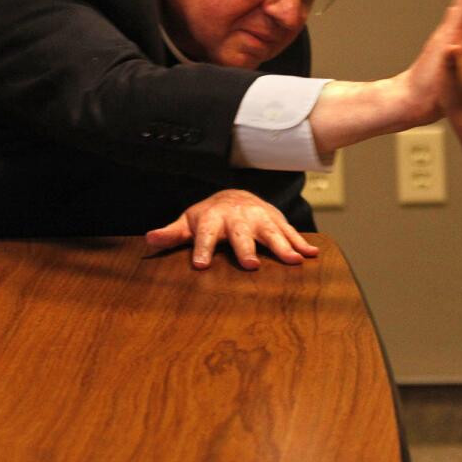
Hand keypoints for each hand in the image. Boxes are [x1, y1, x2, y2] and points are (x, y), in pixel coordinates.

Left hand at [145, 189, 318, 269]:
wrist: (236, 196)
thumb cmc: (209, 216)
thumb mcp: (188, 222)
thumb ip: (172, 234)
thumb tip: (149, 239)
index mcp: (213, 219)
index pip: (205, 233)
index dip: (202, 248)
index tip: (200, 264)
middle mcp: (238, 217)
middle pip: (241, 233)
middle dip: (246, 248)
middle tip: (251, 265)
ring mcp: (260, 217)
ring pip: (271, 231)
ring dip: (283, 246)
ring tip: (293, 261)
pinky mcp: (277, 220)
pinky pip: (290, 231)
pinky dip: (302, 242)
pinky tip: (312, 254)